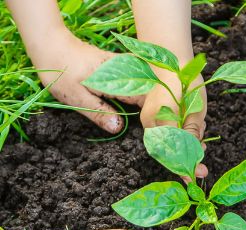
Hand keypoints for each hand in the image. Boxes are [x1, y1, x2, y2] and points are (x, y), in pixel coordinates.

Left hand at [28, 30, 143, 132]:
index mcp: (116, 81)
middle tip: (150, 123)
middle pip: (150, 89)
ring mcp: (124, 63)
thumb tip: (118, 128)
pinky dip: (141, 86)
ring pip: (146, 81)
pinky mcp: (120, 61)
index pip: (144, 100)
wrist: (51, 43)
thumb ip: (98, 112)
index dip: (149, 114)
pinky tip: (137, 95)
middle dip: (153, 105)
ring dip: (149, 96)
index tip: (149, 128)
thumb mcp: (75, 98)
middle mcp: (125, 70)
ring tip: (146, 112)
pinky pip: (138, 74)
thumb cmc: (60, 72)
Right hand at [139, 70, 207, 181]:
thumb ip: (193, 136)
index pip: (172, 153)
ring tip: (200, 126)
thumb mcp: (196, 111)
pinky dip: (184, 132)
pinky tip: (194, 123)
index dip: (185, 166)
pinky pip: (169, 133)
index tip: (198, 175)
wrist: (172, 60)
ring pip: (171, 143)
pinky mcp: (153, 117)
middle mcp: (150, 123)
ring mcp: (150, 120)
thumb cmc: (186, 82)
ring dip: (189, 140)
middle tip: (204, 151)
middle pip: (170, 151)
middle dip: (190, 153)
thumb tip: (195, 160)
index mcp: (159, 121)